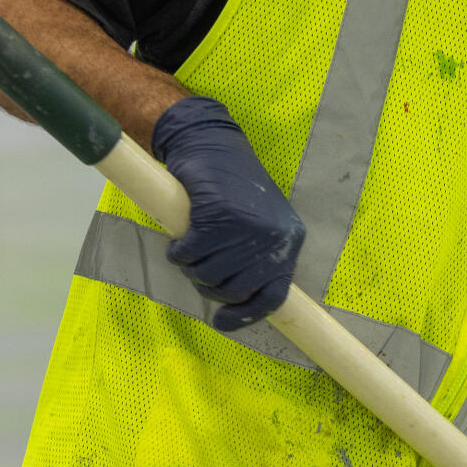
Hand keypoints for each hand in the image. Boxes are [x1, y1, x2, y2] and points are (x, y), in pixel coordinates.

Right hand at [154, 92, 305, 332]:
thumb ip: (256, 259)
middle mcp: (272, 238)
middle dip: (208, 286)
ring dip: (191, 267)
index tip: (221, 322)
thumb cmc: (230, 189)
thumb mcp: (259, 224)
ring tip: (189, 248)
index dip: (245, 315)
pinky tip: (179, 239)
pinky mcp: (217, 216)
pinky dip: (178, 252)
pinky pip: (189, 254)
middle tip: (197, 266)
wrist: (211, 144)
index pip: (273, 296)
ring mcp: (246, 228)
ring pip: (208, 275)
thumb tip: (239, 303)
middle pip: (234, 290)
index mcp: (288, 243)